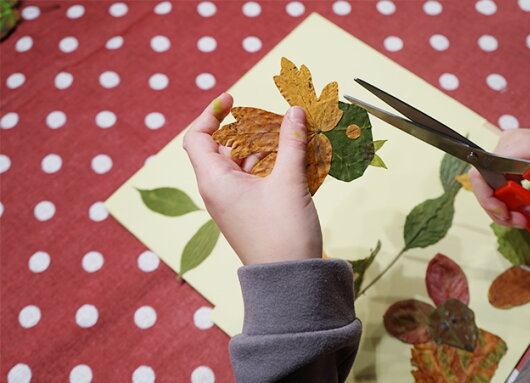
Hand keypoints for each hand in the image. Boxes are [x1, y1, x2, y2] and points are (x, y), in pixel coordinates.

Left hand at [183, 92, 321, 264]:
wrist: (290, 280)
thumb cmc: (283, 232)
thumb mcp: (290, 182)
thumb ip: (292, 142)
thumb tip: (295, 112)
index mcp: (215, 180)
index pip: (197, 137)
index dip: (211, 114)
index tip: (232, 100)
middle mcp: (218, 191)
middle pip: (222, 147)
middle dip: (248, 130)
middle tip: (275, 121)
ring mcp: (233, 203)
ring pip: (241, 164)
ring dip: (263, 148)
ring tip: (290, 139)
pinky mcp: (248, 213)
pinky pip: (253, 180)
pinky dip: (269, 166)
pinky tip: (294, 161)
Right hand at [469, 129, 529, 227]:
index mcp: (521, 143)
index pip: (484, 171)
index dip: (489, 198)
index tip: (509, 216)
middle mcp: (509, 144)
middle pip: (485, 182)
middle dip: (500, 209)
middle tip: (522, 222)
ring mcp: (509, 151)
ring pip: (492, 187)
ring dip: (509, 208)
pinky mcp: (512, 160)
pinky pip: (502, 185)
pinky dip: (514, 202)